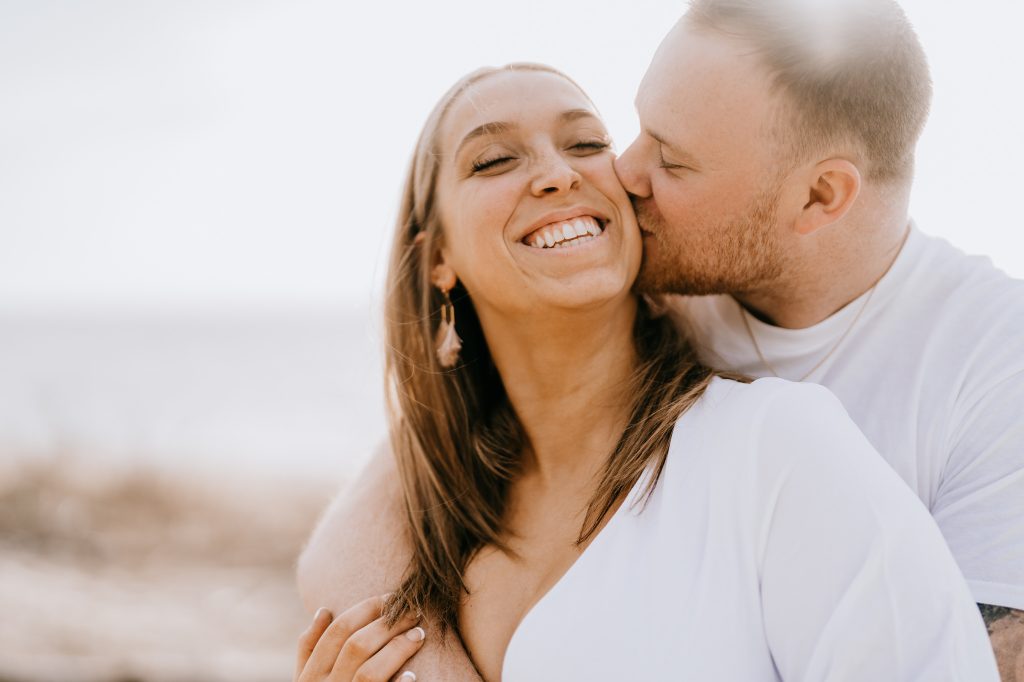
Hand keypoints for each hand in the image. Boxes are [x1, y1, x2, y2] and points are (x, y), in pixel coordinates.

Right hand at [295, 594, 424, 681]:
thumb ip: (309, 649)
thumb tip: (323, 610)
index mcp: (310, 678)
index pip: (337, 631)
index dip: (366, 608)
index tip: (391, 598)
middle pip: (357, 645)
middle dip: (388, 623)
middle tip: (414, 610)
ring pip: (371, 671)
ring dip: (398, 648)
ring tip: (419, 634)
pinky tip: (412, 675)